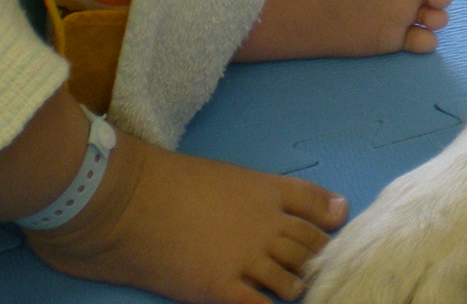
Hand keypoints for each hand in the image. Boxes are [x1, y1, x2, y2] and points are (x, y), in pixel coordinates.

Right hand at [26, 132, 347, 303]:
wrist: (128, 200)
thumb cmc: (164, 181)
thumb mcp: (218, 175)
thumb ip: (249, 193)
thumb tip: (265, 203)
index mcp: (264, 189)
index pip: (313, 203)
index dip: (328, 216)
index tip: (338, 223)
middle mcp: (264, 224)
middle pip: (309, 247)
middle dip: (316, 259)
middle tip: (317, 269)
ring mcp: (246, 258)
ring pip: (292, 281)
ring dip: (294, 288)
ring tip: (289, 291)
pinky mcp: (221, 288)